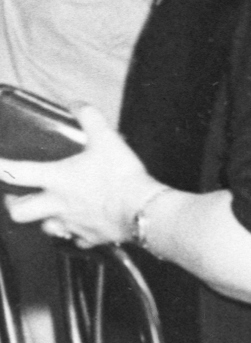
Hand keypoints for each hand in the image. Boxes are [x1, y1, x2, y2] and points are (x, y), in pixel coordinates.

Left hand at [0, 105, 161, 248]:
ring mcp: (72, 224)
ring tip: (54, 212)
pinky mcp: (91, 237)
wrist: (145, 210)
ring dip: (45, 220)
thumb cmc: (121, 176)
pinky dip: (77, 234)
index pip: (14, 173)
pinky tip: (85, 226)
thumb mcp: (107, 139)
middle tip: (19, 196)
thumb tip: (76, 103)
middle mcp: (57, 205)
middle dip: (14, 204)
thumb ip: (89, 118)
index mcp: (55, 179)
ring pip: (45, 227)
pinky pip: (77, 239)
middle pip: (19, 212)